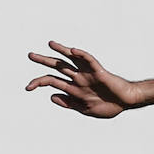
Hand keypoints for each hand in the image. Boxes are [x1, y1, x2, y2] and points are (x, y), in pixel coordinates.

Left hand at [25, 43, 139, 116]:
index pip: (52, 81)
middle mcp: (78, 78)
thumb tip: (51, 96)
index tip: (27, 88)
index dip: (39, 83)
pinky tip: (72, 50)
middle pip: (58, 67)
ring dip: (61, 52)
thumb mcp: (84, 109)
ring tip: (50, 44)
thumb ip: (68, 103)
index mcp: (74, 88)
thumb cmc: (108, 106)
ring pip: (71, 60)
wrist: (125, 102)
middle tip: (30, 55)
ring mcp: (88, 74)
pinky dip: (81, 55)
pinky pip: (89, 61)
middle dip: (44, 61)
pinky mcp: (99, 72)